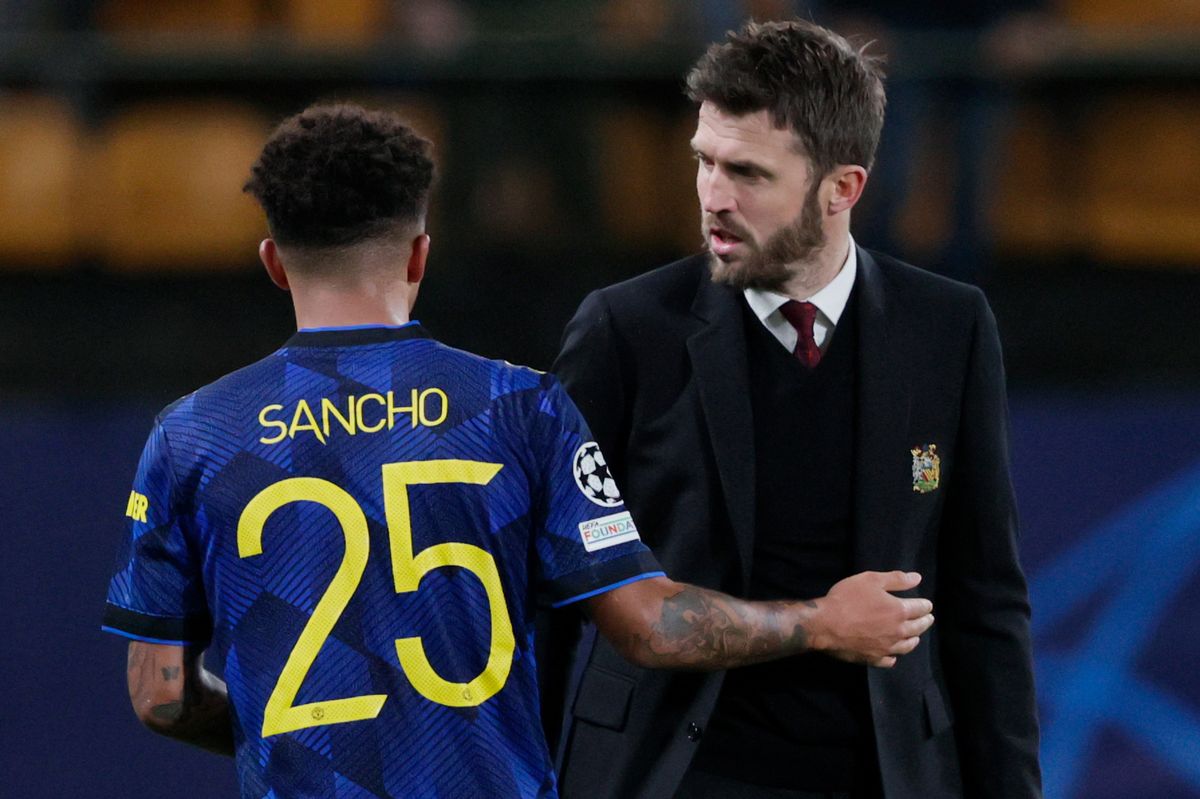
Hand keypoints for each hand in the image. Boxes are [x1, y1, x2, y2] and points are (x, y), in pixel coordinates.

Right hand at [809, 571, 932, 667]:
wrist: (825, 624)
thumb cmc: (847, 599)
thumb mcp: (871, 580)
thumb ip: (896, 579)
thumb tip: (917, 578)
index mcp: (899, 611)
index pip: (920, 608)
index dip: (925, 605)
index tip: (927, 605)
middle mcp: (898, 632)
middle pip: (917, 628)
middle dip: (925, 622)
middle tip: (928, 619)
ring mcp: (886, 648)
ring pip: (907, 646)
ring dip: (914, 639)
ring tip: (916, 637)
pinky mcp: (873, 659)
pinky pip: (889, 660)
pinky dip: (894, 656)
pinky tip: (893, 654)